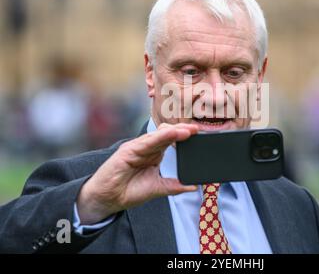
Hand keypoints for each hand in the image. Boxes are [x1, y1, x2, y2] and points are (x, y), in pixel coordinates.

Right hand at [76, 123, 198, 224]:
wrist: (107, 199)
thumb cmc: (128, 191)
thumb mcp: (157, 188)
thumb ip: (174, 186)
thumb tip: (193, 186)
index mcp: (153, 154)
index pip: (171, 140)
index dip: (184, 137)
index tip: (200, 135)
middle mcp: (146, 148)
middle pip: (166, 134)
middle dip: (183, 130)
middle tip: (198, 129)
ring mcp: (137, 147)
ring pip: (157, 135)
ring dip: (174, 132)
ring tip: (188, 131)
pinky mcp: (128, 151)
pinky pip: (146, 142)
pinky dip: (159, 137)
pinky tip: (171, 134)